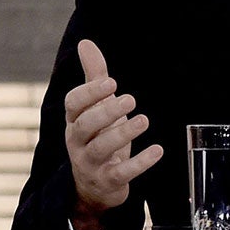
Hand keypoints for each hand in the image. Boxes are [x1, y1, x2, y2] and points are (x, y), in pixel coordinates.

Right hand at [64, 39, 162, 229]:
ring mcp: (90, 163)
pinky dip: (140, 163)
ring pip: (101, 148)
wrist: (94, 187)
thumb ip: (93, 78)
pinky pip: (121, 173)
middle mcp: (78, 141)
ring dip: (123, 134)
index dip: (89, 93)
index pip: (73, 104)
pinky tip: (157, 150)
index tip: (110, 82)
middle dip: (106, 111)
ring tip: (144, 120)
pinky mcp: (107, 181)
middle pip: (85, 125)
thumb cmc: (97, 138)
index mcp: (74, 121)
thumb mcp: (94, 109)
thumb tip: (85, 42)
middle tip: (130, 99)